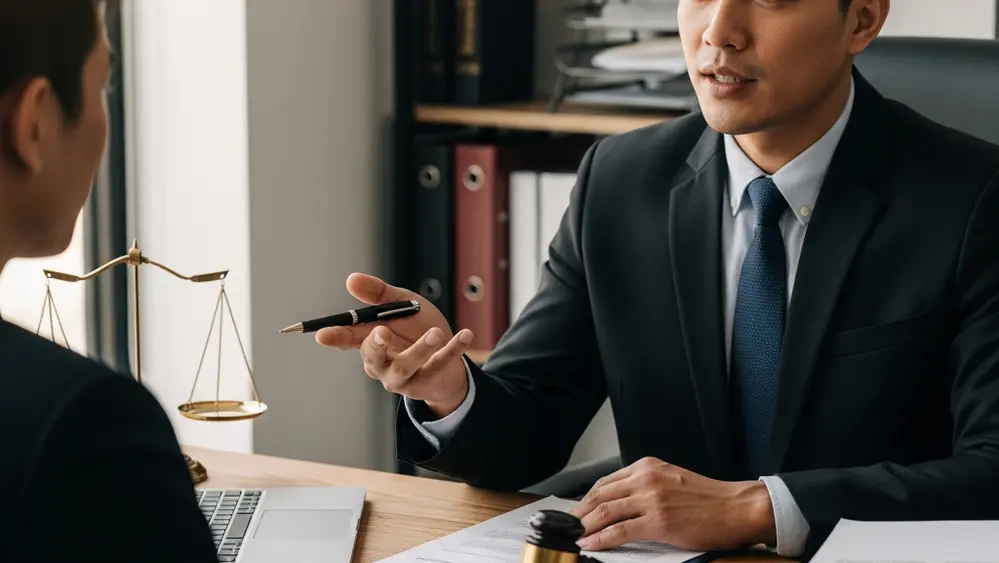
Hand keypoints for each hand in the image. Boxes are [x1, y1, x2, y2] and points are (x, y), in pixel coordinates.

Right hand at [315, 272, 473, 416]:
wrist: (446, 356)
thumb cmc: (415, 328)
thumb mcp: (401, 305)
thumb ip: (379, 294)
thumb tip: (351, 279)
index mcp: (370, 341)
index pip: (348, 339)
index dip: (335, 337)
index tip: (322, 335)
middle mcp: (381, 363)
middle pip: (372, 357)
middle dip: (375, 345)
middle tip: (381, 331)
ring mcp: (402, 377)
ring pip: (406, 365)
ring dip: (421, 349)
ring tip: (436, 333)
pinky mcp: (426, 383)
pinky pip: (439, 366)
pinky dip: (453, 350)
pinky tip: (466, 334)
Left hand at [569, 457, 774, 551]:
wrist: (737, 508)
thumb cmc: (709, 499)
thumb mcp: (671, 479)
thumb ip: (645, 486)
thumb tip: (621, 502)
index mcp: (647, 467)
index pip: (606, 482)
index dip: (587, 499)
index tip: (577, 511)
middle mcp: (645, 479)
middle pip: (599, 495)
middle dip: (579, 513)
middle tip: (567, 526)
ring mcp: (650, 499)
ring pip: (605, 512)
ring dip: (585, 526)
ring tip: (573, 536)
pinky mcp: (657, 521)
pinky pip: (618, 531)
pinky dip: (599, 539)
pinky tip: (589, 545)